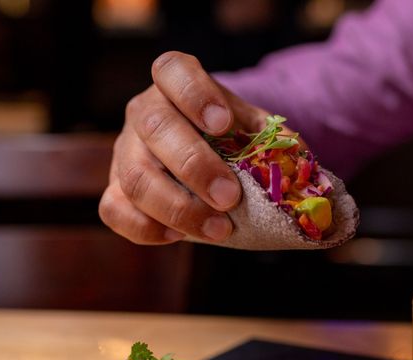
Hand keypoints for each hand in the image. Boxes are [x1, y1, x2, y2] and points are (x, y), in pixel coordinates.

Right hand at [99, 51, 270, 244]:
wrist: (202, 155)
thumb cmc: (228, 138)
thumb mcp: (252, 128)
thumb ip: (273, 140)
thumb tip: (298, 165)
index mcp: (175, 83)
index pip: (173, 71)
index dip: (195, 95)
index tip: (223, 124)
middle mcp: (143, 111)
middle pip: (155, 129)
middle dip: (195, 166)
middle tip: (230, 197)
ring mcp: (124, 150)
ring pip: (134, 177)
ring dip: (178, 208)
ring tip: (218, 229)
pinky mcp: (114, 188)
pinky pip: (114, 209)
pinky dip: (145, 227)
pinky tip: (178, 236)